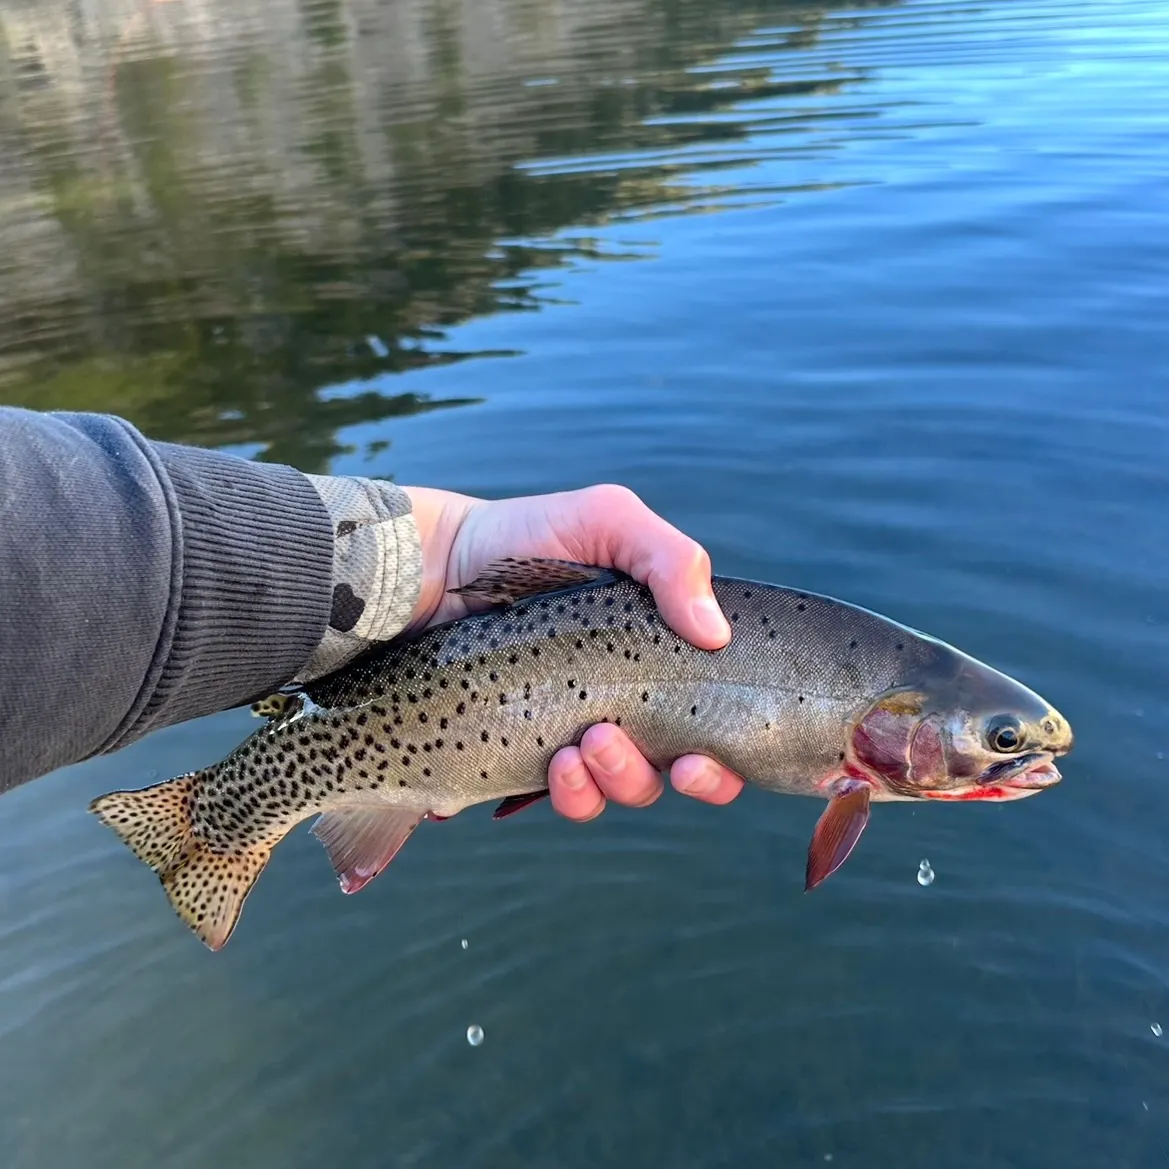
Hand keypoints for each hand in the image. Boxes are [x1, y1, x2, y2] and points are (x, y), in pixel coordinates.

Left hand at [403, 483, 745, 819]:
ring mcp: (577, 733)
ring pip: (618, 791)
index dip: (722, 764)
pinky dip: (566, 793)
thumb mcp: (609, 521)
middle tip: (610, 738)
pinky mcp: (527, 751)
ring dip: (611, 782)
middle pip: (670, 775)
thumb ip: (673, 561)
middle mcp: (628, 705)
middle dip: (658, 777)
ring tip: (580, 743)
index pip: (714, 730)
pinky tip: (551, 764)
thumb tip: (717, 635)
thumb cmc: (530, 536)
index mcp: (660, 660)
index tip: (698, 760)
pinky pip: (561, 797)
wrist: (440, 560)